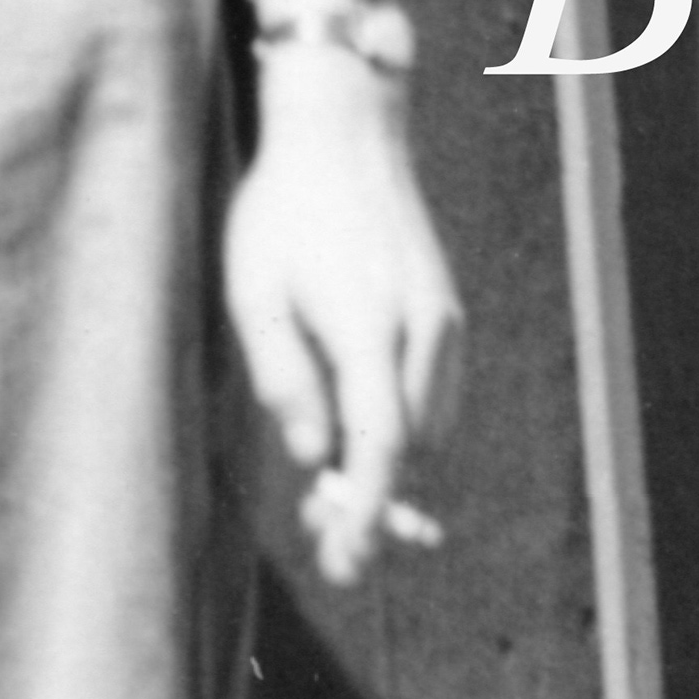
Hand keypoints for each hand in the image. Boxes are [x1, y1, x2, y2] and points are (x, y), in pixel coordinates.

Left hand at [224, 25, 462, 591]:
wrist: (343, 135)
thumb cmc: (279, 213)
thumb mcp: (253, 294)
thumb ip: (284, 379)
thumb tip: (312, 456)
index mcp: (369, 327)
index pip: (380, 448)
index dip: (367, 515)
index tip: (349, 563)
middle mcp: (421, 329)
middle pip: (405, 449)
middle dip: (370, 500)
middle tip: (325, 541)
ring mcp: (442, 320)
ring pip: (423, 426)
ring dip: (386, 461)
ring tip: (329, 483)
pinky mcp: (445, 312)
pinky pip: (430, 394)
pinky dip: (401, 423)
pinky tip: (356, 418)